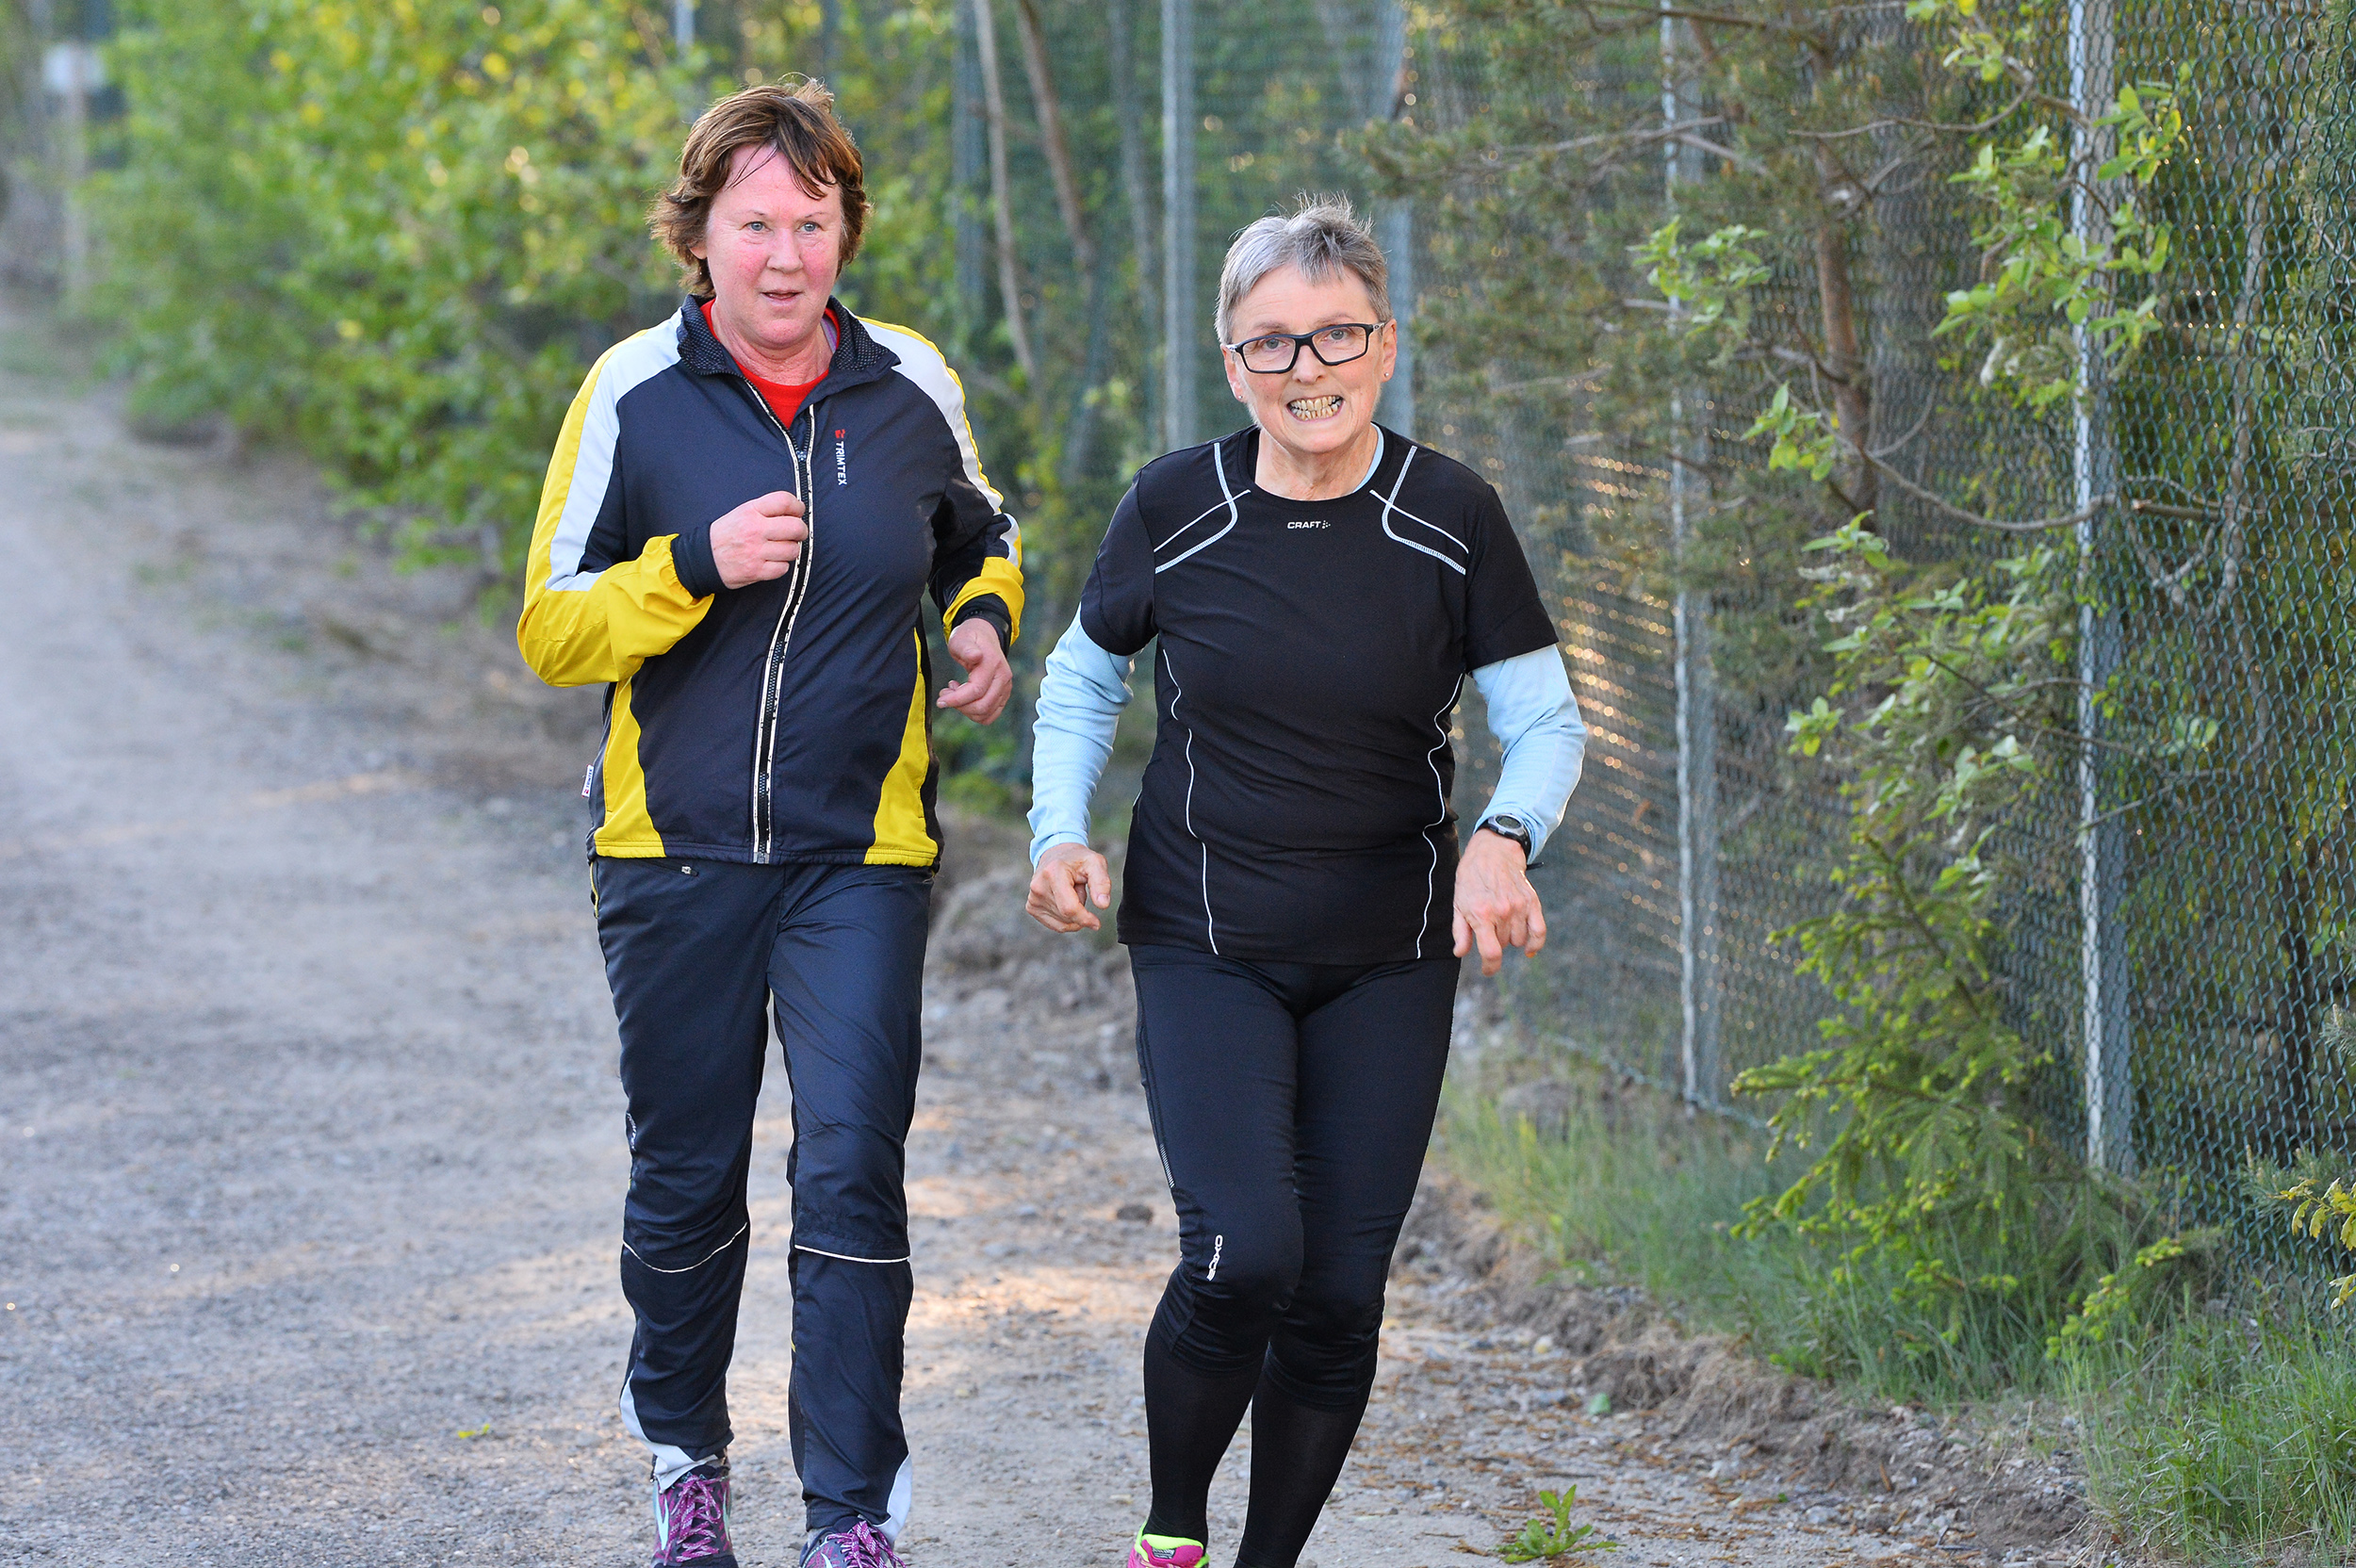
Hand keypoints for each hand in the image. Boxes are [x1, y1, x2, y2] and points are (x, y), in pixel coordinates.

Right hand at [709, 491, 807, 588]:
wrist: (703, 558)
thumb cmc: (726, 534)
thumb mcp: (741, 512)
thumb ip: (766, 510)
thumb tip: (794, 511)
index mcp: (751, 511)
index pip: (784, 501)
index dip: (797, 506)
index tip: (798, 511)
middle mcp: (755, 530)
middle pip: (795, 527)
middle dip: (801, 531)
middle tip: (797, 533)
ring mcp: (756, 551)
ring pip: (792, 550)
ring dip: (791, 550)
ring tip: (782, 548)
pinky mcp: (756, 571)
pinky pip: (783, 568)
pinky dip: (781, 566)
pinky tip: (773, 561)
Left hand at [939, 616, 1012, 723]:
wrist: (984, 636)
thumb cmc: (969, 638)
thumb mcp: (961, 638)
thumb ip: (966, 647)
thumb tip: (975, 656)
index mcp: (993, 664)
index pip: (976, 691)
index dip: (957, 699)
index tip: (940, 700)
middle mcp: (1004, 678)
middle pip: (982, 706)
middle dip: (960, 706)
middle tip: (945, 695)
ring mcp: (1005, 688)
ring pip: (986, 714)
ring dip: (966, 710)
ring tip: (954, 694)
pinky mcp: (1003, 695)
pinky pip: (990, 715)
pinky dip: (974, 713)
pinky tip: (964, 699)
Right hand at [1027, 841, 1111, 933]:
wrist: (1057, 854)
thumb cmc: (1078, 859)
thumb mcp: (1096, 863)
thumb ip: (1102, 883)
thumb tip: (1103, 905)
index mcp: (1053, 873)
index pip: (1069, 908)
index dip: (1085, 919)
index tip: (1096, 923)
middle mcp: (1038, 886)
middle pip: (1067, 916)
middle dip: (1081, 911)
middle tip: (1080, 890)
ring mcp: (1033, 898)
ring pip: (1062, 923)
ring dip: (1073, 914)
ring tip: (1071, 892)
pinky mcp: (1031, 907)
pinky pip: (1055, 925)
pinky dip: (1065, 919)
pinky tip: (1064, 901)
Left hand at [1452, 827, 1547, 976]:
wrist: (1493, 851)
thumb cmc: (1471, 878)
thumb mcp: (1458, 903)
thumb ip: (1460, 931)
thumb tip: (1460, 953)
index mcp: (1481, 914)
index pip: (1491, 953)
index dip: (1490, 968)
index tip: (1488, 970)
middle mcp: (1502, 912)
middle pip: (1504, 945)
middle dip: (1495, 941)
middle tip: (1488, 925)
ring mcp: (1519, 907)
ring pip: (1519, 941)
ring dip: (1511, 938)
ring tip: (1502, 923)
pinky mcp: (1532, 902)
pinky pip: (1539, 931)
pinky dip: (1535, 943)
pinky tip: (1529, 949)